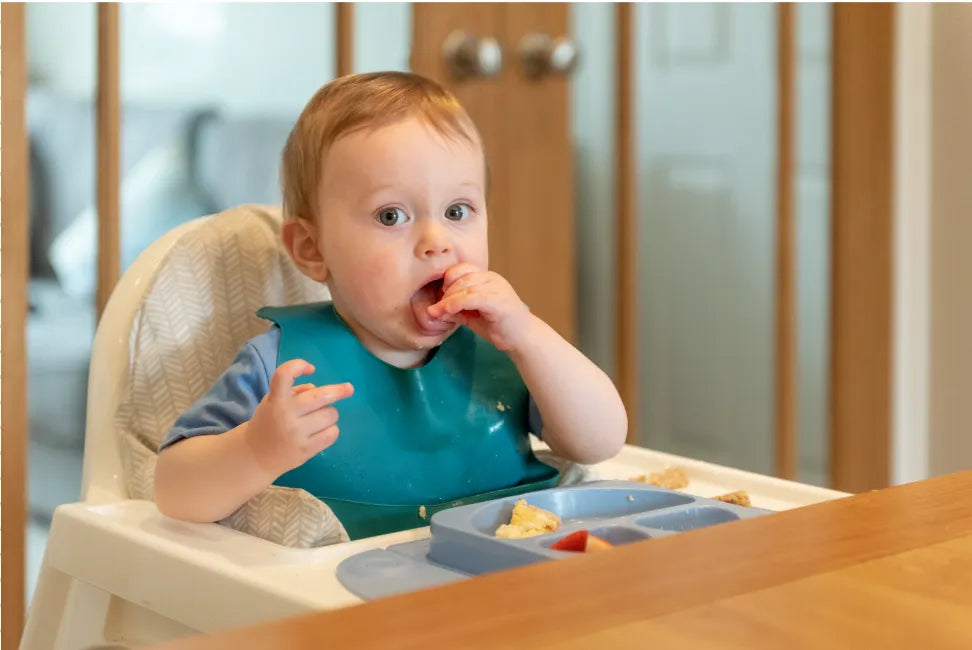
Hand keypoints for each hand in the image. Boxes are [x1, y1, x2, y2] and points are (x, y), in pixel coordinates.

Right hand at [244, 359, 353, 475]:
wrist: (256, 455)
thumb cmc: (269, 422)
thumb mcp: (274, 401)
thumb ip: (294, 392)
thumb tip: (318, 389)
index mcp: (276, 399)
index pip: (284, 374)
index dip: (298, 366)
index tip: (311, 368)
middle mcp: (286, 414)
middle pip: (321, 396)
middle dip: (338, 391)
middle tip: (349, 388)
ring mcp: (296, 433)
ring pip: (331, 414)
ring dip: (330, 413)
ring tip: (319, 418)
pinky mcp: (306, 449)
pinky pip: (332, 433)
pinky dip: (331, 430)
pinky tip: (321, 431)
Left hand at [426, 263, 533, 350]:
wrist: (523, 339)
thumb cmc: (500, 327)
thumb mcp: (472, 316)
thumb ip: (456, 310)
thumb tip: (434, 310)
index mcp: (486, 278)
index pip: (461, 269)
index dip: (446, 282)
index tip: (440, 299)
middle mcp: (492, 278)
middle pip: (460, 277)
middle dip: (444, 293)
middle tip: (435, 309)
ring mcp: (497, 287)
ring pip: (464, 286)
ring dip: (447, 300)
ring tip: (437, 313)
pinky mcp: (498, 300)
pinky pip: (472, 297)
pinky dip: (456, 304)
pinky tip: (448, 312)